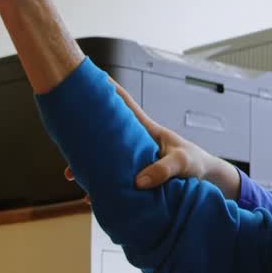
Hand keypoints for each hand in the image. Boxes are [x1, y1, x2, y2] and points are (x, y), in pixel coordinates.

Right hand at [64, 80, 242, 198]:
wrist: (206, 182)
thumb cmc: (197, 164)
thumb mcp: (183, 164)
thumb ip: (164, 169)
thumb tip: (138, 182)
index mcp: (147, 131)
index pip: (125, 106)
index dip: (109, 91)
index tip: (90, 77)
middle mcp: (137, 143)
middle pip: (106, 133)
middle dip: (86, 133)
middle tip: (65, 136)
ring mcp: (135, 160)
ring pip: (105, 158)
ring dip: (89, 165)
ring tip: (72, 174)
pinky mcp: (136, 177)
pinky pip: (113, 178)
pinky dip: (101, 186)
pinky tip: (91, 196)